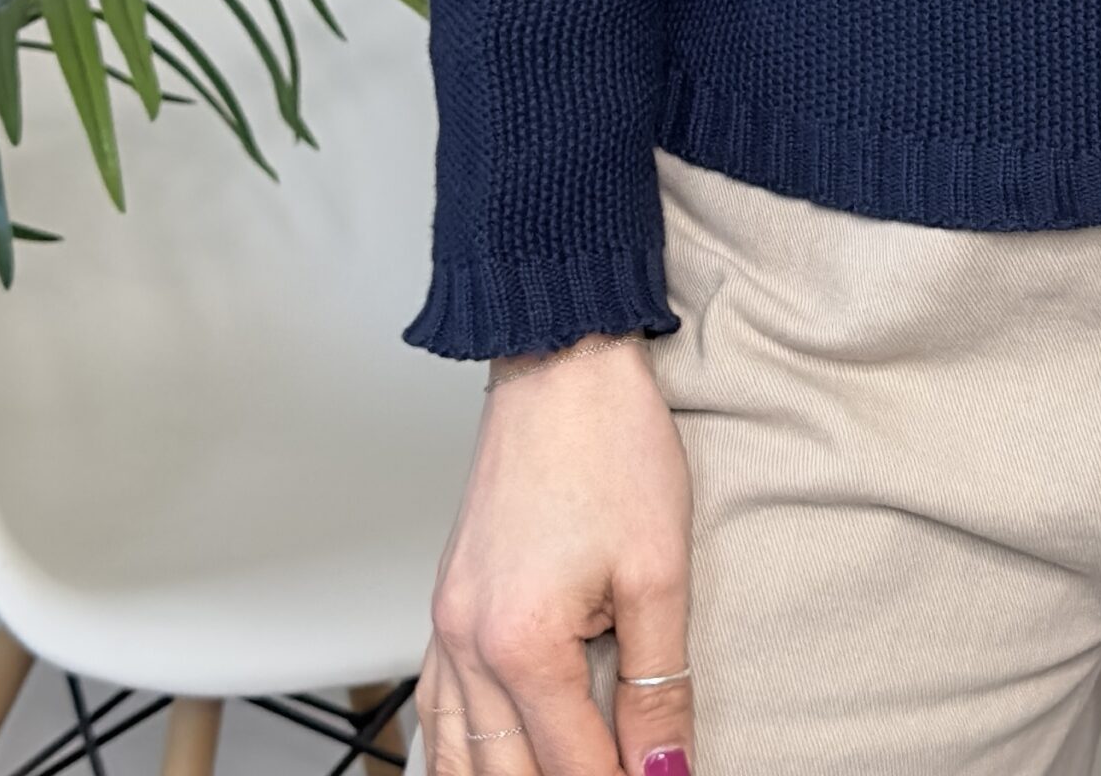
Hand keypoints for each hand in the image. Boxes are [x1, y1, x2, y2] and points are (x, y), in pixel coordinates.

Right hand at [417, 334, 694, 775]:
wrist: (562, 364)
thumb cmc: (611, 445)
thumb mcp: (659, 569)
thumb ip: (659, 681)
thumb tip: (665, 767)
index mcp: (522, 644)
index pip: (575, 767)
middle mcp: (467, 646)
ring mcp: (445, 626)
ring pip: (454, 757)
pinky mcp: (445, 605)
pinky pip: (434, 709)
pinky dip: (458, 752)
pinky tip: (486, 763)